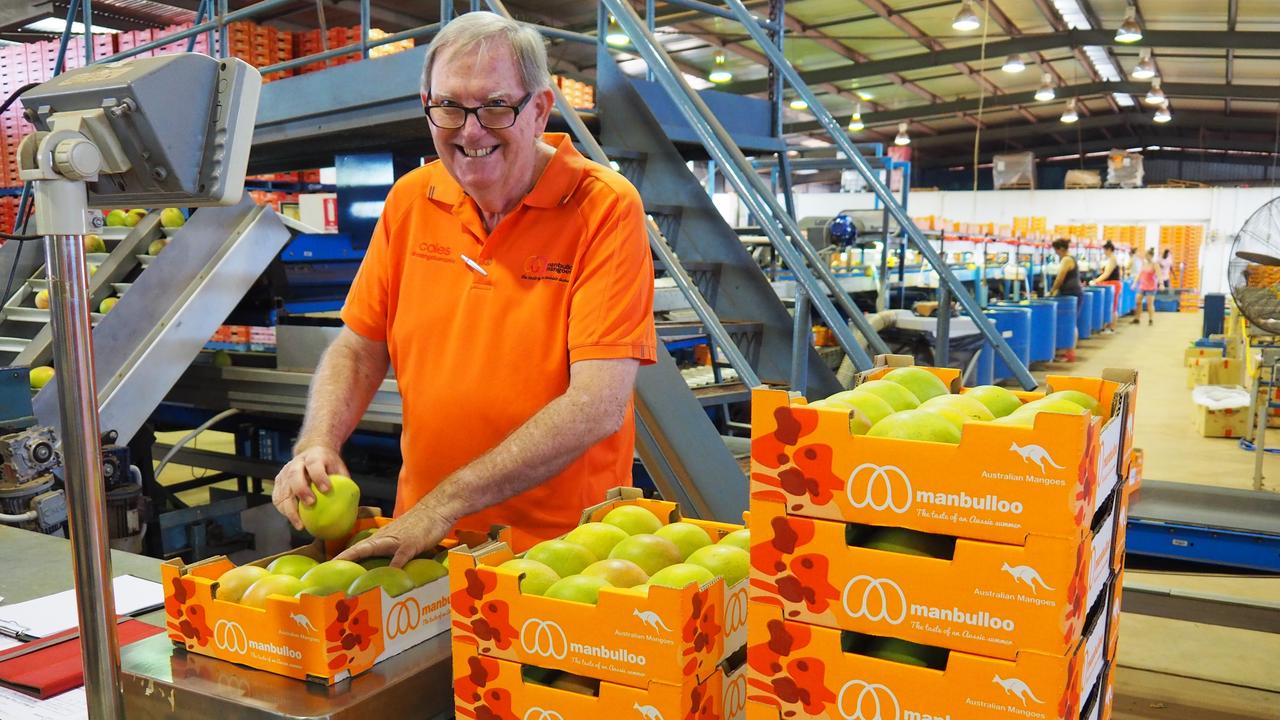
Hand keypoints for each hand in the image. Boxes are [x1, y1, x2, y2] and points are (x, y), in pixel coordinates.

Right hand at [272, 445, 349, 530]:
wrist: (312, 452)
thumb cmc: (328, 465)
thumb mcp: (338, 468)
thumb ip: (343, 482)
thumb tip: (352, 506)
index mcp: (314, 456)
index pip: (315, 464)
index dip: (319, 476)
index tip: (327, 489)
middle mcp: (297, 463)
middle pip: (294, 475)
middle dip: (301, 490)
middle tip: (311, 504)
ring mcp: (285, 472)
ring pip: (283, 489)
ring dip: (290, 507)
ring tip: (300, 523)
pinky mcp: (278, 482)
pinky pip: (277, 498)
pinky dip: (284, 510)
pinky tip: (293, 520)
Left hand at [334, 504, 454, 567]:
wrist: (436, 508)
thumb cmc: (420, 524)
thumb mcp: (402, 538)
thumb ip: (391, 550)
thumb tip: (382, 565)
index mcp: (381, 538)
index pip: (356, 549)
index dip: (341, 558)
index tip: (325, 569)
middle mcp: (384, 539)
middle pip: (358, 550)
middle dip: (342, 561)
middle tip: (325, 573)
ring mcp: (396, 541)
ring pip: (372, 549)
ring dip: (358, 559)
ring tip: (346, 573)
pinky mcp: (410, 544)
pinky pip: (400, 558)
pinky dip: (393, 567)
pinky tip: (388, 578)